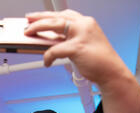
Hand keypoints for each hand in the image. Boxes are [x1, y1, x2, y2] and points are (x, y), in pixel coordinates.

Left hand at [25, 10, 139, 112]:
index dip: (49, 15)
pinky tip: (46, 62)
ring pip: (54, 26)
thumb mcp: (83, 45)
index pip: (64, 14)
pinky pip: (55, 50)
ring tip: (28, 33)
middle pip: (56, 17)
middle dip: (39, 18)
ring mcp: (81, 34)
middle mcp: (84, 25)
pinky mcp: (77, 47)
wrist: (111, 72)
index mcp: (87, 23)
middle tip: (28, 20)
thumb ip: (68, 40)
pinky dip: (48, 56)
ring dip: (38, 28)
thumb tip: (50, 42)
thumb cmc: (99, 61)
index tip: (38, 16)